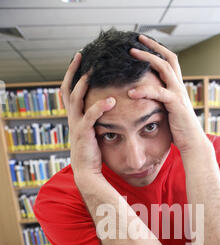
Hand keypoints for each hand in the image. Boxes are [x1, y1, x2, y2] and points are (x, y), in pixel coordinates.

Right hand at [60, 52, 115, 183]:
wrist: (86, 173)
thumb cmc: (93, 154)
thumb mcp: (93, 133)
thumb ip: (96, 120)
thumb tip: (108, 107)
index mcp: (74, 117)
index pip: (68, 91)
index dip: (72, 74)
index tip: (79, 60)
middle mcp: (72, 118)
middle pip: (67, 88)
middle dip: (73, 71)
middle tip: (81, 55)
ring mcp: (76, 125)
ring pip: (76, 98)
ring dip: (84, 83)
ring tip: (93, 71)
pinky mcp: (84, 133)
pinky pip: (91, 116)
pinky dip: (100, 106)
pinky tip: (111, 100)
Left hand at [128, 35, 205, 152]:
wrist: (193, 143)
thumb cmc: (179, 131)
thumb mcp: (168, 112)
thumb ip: (160, 102)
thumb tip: (145, 100)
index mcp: (177, 88)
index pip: (170, 62)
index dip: (158, 50)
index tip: (144, 43)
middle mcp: (179, 87)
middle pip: (168, 58)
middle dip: (152, 47)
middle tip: (136, 39)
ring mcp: (179, 94)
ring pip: (164, 68)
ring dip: (147, 58)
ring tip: (131, 53)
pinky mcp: (176, 104)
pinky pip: (158, 93)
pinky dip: (143, 91)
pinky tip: (131, 93)